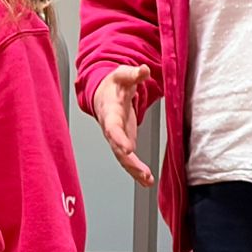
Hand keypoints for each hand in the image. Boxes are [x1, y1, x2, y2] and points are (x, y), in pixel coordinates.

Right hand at [93, 65, 154, 185]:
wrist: (104, 92)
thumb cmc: (114, 85)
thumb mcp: (123, 75)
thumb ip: (133, 74)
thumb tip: (142, 70)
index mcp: (110, 111)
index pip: (112, 127)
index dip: (118, 138)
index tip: (127, 148)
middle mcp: (111, 128)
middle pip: (117, 147)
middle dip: (128, 161)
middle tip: (141, 171)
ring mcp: (117, 138)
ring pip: (122, 157)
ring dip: (134, 170)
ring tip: (147, 180)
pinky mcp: (124, 143)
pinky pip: (129, 159)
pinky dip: (137, 171)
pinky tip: (147, 181)